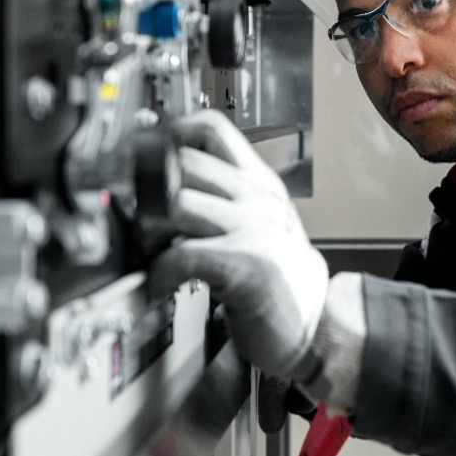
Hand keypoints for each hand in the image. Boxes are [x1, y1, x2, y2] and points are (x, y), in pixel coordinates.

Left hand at [148, 109, 328, 377]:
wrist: (318, 327)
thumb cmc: (280, 282)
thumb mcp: (259, 226)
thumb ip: (223, 201)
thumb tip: (162, 189)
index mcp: (260, 184)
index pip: (212, 129)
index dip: (169, 135)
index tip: (144, 159)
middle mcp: (258, 198)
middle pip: (183, 163)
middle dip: (146, 190)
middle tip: (137, 219)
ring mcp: (254, 228)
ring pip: (176, 201)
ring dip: (147, 230)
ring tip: (148, 253)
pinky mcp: (246, 265)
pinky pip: (180, 254)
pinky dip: (158, 273)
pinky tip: (161, 285)